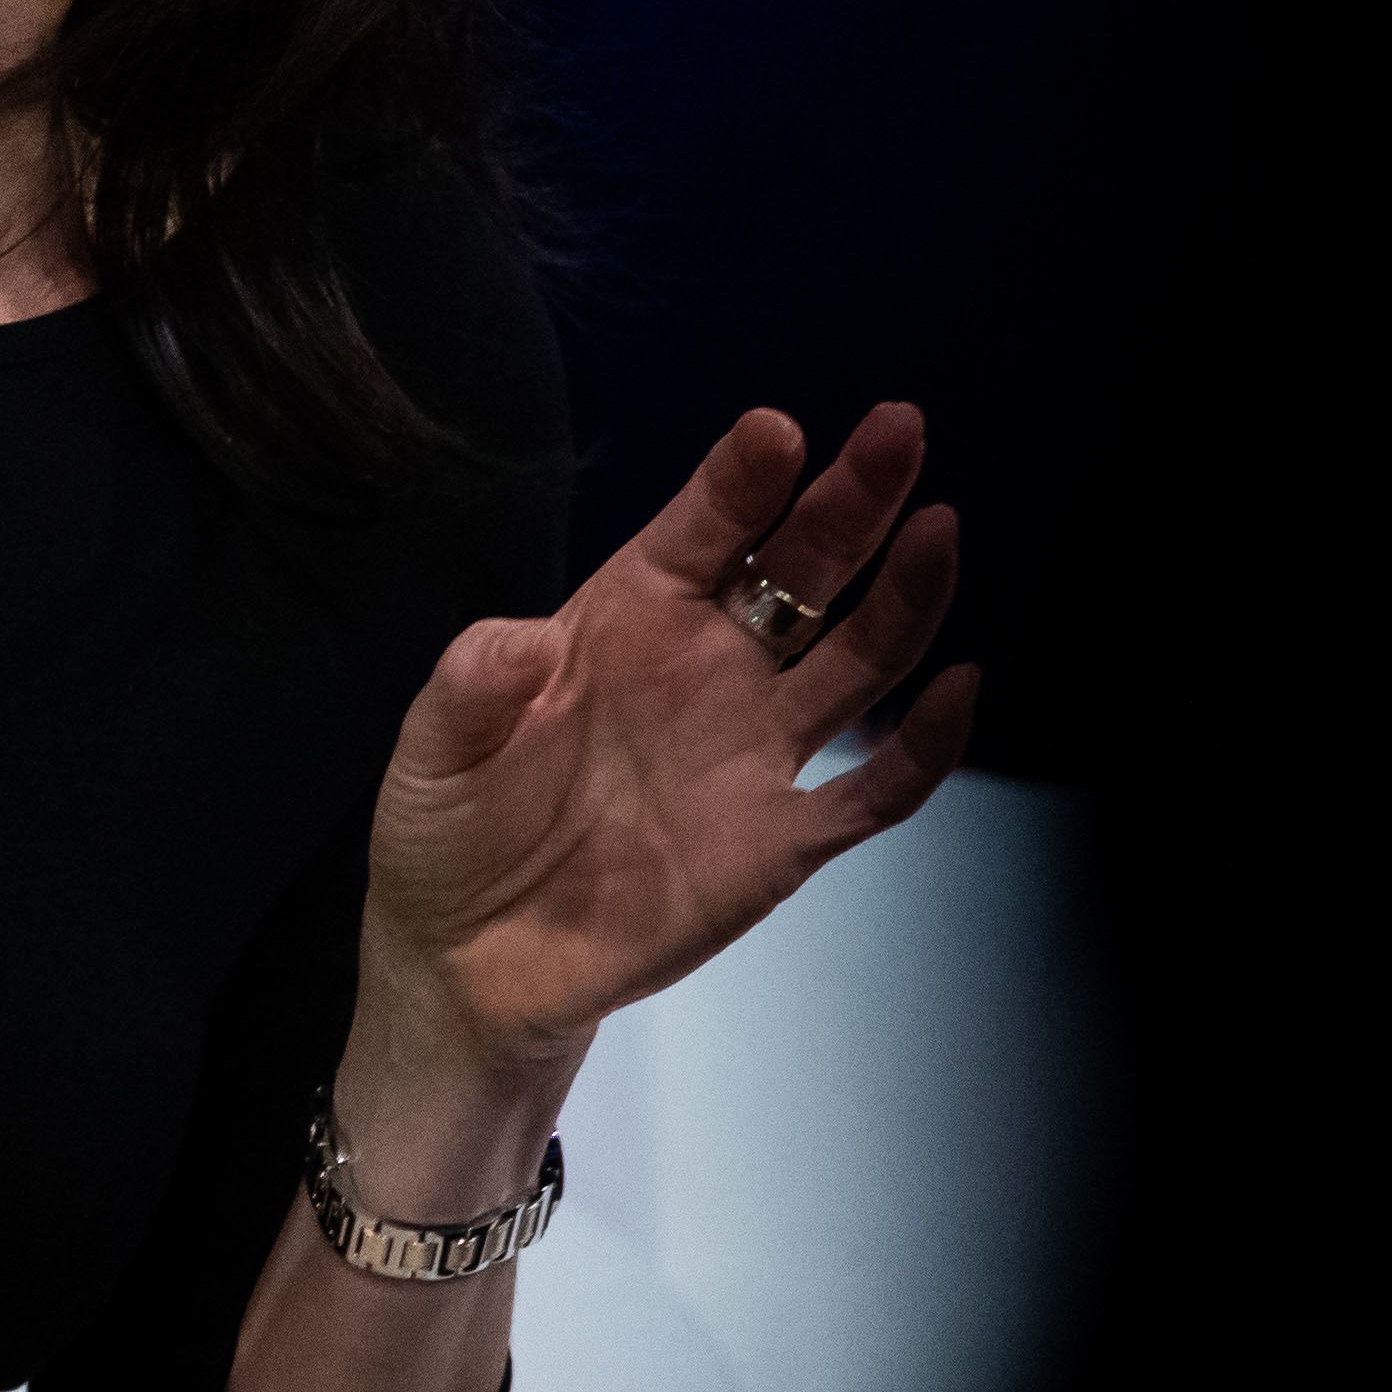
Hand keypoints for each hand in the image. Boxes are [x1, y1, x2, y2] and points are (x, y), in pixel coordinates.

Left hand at [360, 403, 980, 1087]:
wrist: (469, 960)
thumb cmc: (449, 832)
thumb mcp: (433, 752)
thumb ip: (469, 689)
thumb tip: (520, 640)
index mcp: (623, 624)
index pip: (698, 535)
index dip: (738, 484)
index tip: (776, 433)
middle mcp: (704, 671)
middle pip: (798, 574)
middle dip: (849, 502)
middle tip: (898, 432)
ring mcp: (751, 754)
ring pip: (854, 661)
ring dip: (902, 596)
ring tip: (938, 528)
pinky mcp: (779, 842)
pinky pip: (873, 791)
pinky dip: (922, 745)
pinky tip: (958, 687)